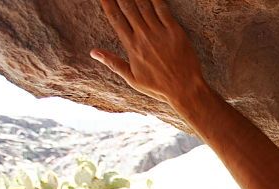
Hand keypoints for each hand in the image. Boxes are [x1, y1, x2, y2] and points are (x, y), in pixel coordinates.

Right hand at [92, 0, 206, 104]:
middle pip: (128, 7)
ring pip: (144, 5)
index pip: (115, 18)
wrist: (185, 90)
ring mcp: (160, 33)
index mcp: (132, 46)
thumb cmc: (159, 87)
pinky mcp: (176, 31)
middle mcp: (144, 36)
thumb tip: (93, 52)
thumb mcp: (132, 79)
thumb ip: (113, 62)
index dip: (108, 3)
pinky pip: (163, 9)